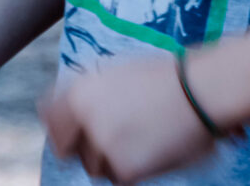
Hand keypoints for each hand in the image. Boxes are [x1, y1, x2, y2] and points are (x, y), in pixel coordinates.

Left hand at [39, 53, 220, 185]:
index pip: (49, 120)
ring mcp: (101, 146)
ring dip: (111, 159)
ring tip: (142, 138)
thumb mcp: (118, 73)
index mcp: (79, 92)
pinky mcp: (123, 169)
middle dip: (83, 149)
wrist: (200, 91)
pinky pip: (119, 177)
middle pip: (67, 149)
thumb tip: (77, 112)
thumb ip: (91, 94)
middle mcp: (83, 119)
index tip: (70, 134)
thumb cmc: (167, 78)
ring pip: (95, 167)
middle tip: (107, 144)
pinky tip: (152, 147)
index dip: (60, 128)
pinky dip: (133, 168)